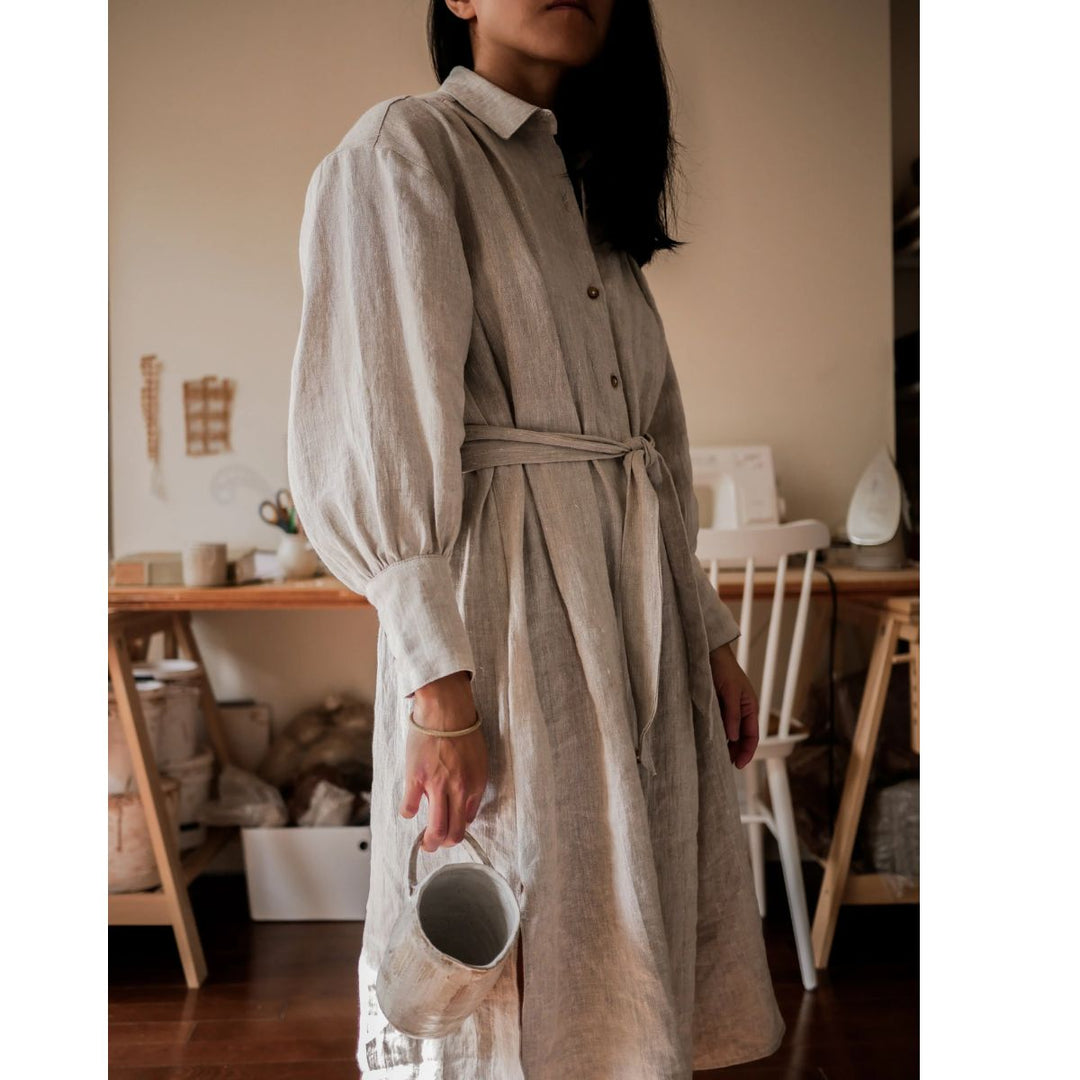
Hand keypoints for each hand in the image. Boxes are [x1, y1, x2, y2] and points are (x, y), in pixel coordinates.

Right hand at [399, 671, 488, 851]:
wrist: (445, 708)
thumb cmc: (463, 731)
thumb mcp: (479, 760)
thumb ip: (474, 787)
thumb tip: (466, 812)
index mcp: (475, 784)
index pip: (468, 821)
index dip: (459, 828)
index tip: (452, 827)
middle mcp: (458, 789)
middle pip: (453, 832)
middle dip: (444, 845)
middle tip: (436, 846)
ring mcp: (436, 785)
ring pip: (434, 829)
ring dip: (429, 842)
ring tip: (424, 843)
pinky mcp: (416, 778)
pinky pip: (409, 808)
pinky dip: (407, 813)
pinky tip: (408, 809)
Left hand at [708, 644, 759, 768]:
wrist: (709, 652)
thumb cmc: (724, 669)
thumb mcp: (731, 693)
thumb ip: (732, 715)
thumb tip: (734, 738)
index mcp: (750, 707)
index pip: (753, 736)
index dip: (747, 752)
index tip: (738, 765)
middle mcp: (741, 711)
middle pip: (742, 738)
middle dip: (736, 752)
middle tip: (724, 766)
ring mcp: (729, 709)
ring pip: (730, 733)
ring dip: (726, 745)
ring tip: (715, 758)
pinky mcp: (717, 706)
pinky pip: (719, 725)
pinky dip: (717, 735)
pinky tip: (708, 742)